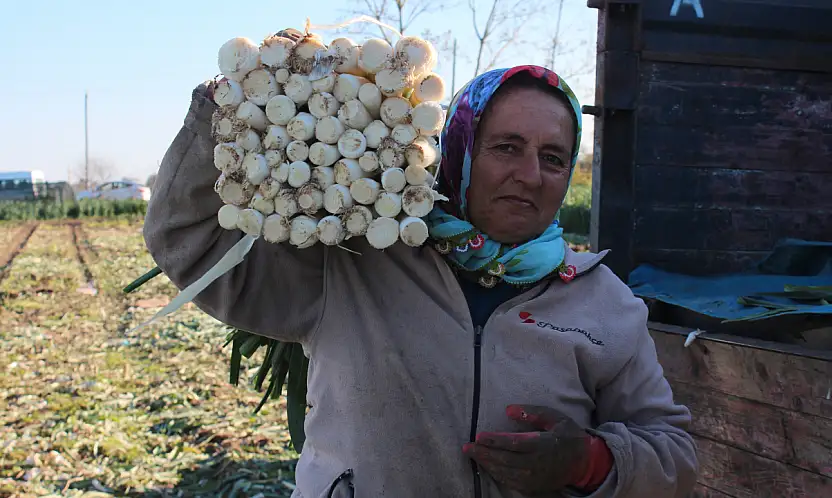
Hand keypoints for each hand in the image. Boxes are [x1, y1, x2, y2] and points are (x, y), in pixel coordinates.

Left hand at [462, 405, 612, 494]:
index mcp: (541, 445)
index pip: (513, 443)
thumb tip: (508, 409)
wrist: (583, 462)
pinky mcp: (533, 486)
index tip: (479, 435)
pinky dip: (497, 474)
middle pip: (505, 460)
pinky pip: (511, 482)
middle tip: (467, 447)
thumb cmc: (568, 436)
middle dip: (484, 453)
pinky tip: (487, 467)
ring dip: (487, 464)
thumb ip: (532, 412)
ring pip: (505, 473)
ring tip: (473, 455)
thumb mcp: (555, 418)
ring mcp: (534, 478)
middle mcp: (536, 464)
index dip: (494, 440)